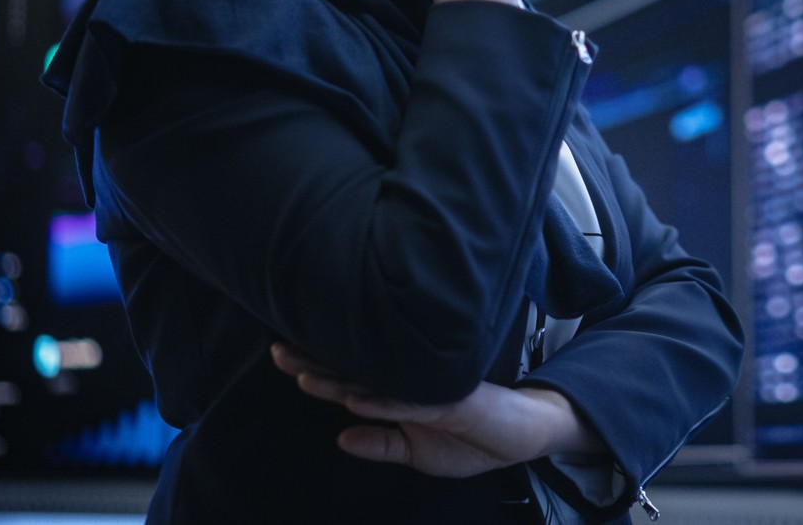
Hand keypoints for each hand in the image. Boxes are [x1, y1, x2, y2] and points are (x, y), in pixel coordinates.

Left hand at [270, 342, 601, 476]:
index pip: (350, 382)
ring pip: (378, 382)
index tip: (284, 359)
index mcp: (398, 398)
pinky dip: (382, 402)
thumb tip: (340, 437)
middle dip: (316, 362)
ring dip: (340, 379)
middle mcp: (409, 387)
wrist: (524, 435)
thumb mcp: (418, 454)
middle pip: (356, 371)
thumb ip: (382, 444)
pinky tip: (355, 401)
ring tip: (303, 374)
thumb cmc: (474, 439)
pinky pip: (411, 402)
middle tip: (278, 349)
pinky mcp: (452, 400)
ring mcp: (429, 390)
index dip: (317, 372)